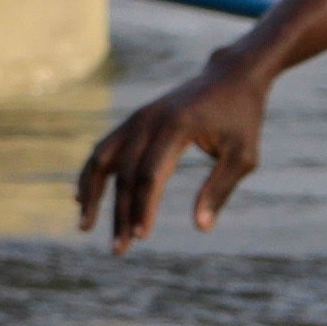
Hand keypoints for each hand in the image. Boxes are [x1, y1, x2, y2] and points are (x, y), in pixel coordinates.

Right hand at [74, 49, 277, 251]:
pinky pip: (104, 149)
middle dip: (120, 214)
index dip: (143, 208)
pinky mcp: (133, 120)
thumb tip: (201, 227)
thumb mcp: (243, 154)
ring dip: (93, 195)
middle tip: (119, 249)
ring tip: (86, 226)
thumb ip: (220, 188)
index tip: (142, 237)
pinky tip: (83, 198)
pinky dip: (92, 173)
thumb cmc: (242, 118)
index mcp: (175, 127)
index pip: (150, 175)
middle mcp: (148, 120)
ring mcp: (136, 118)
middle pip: (125, 174)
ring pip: (102, 160)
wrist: (232, 76)